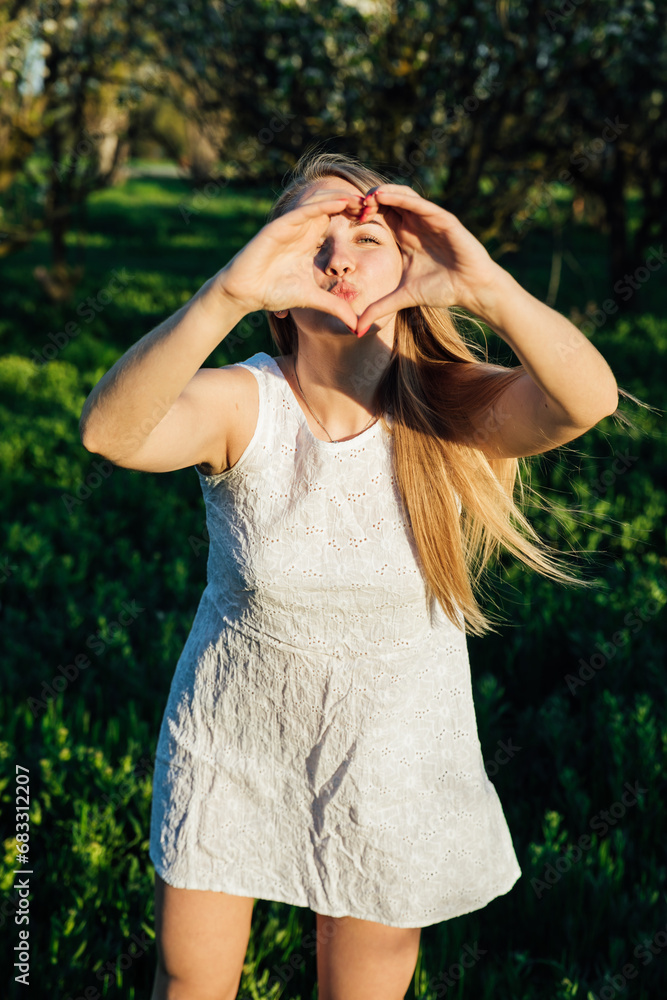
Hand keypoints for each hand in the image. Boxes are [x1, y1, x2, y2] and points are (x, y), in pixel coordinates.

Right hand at [212, 189, 364, 329]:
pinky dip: (323, 204)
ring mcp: (291, 225)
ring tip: (364, 200)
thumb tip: (357, 326)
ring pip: (321, 204)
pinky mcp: (280, 226)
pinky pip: (305, 210)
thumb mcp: (312, 299)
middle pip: (332, 208)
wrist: (245, 292)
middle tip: (377, 205)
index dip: (356, 220)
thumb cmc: (273, 292)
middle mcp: (302, 230)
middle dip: (355, 205)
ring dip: (343, 200)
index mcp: (309, 242)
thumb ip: (335, 307)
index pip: (337, 224)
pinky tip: (341, 201)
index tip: (377, 222)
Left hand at [354, 184, 503, 335]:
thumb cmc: (442, 290)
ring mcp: (428, 219)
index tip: (343, 219)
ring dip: (381, 194)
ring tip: (363, 198)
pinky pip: (418, 203)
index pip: (379, 216)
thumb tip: (355, 329)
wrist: (471, 289)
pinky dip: (401, 197)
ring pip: (401, 196)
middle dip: (367, 201)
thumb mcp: (402, 298)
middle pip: (387, 201)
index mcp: (404, 237)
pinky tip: (383, 196)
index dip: (362, 214)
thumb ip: (378, 308)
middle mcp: (415, 224)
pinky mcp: (442, 218)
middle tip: (349, 206)